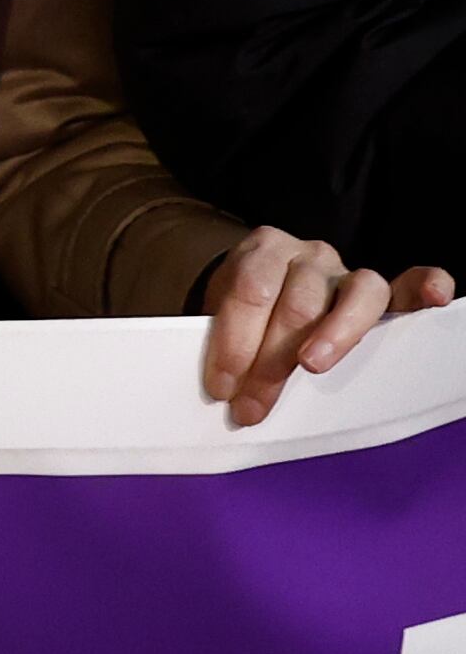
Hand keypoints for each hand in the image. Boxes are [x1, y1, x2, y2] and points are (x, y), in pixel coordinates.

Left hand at [198, 229, 458, 426]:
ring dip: (333, 337)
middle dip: (271, 361)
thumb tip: (220, 392)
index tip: (222, 385)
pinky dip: (425, 287)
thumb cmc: (247, 309)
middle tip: (252, 404)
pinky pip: (408, 285)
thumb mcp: (223, 315)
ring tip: (312, 366)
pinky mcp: (381, 292)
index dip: (234, 341)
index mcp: (263, 250)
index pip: (249, 292)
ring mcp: (346, 271)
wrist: (265, 286)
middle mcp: (309, 255)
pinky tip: (433, 297)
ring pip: (353, 298)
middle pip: (297, 305)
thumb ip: (225, 340)